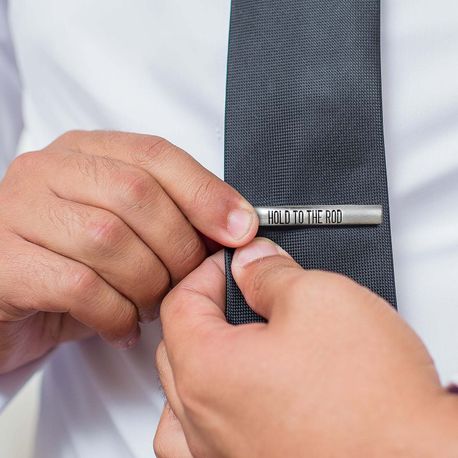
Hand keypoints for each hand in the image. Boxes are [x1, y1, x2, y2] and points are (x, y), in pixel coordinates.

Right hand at [0, 131, 256, 373]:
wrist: (7, 302)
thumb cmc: (75, 265)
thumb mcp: (127, 232)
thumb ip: (173, 218)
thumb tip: (236, 226)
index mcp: (84, 153)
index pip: (155, 155)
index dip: (205, 193)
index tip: (240, 230)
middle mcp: (47, 172)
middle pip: (136, 194)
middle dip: (179, 246)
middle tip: (188, 283)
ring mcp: (18, 212)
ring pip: (109, 239)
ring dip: (147, 284)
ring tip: (150, 306)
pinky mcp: (4, 263)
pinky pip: (78, 286)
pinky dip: (114, 313)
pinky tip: (122, 326)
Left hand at [155, 238, 457, 456]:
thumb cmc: (374, 402)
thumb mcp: (319, 298)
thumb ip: (270, 273)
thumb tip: (252, 262)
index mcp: (207, 370)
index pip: (181, 301)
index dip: (208, 270)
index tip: (234, 263)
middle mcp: (202, 422)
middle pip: (178, 345)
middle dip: (208, 308)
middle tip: (243, 292)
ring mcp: (219, 455)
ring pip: (180, 397)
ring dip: (196, 361)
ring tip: (230, 344)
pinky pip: (196, 443)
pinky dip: (203, 413)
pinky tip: (231, 400)